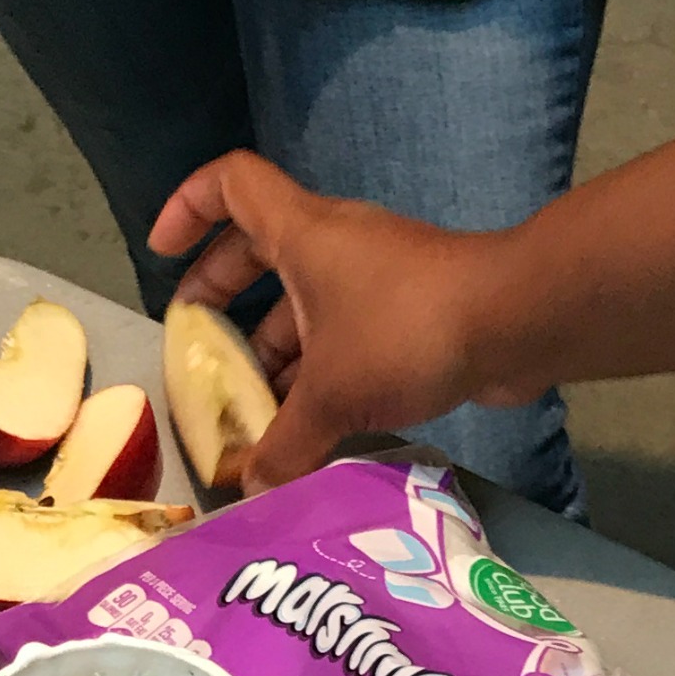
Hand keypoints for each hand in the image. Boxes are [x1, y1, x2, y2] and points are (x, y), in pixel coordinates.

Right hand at [150, 154, 518, 491]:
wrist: (513, 322)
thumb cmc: (406, 331)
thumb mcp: (332, 393)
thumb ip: (285, 444)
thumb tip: (252, 491)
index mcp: (300, 234)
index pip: (229, 184)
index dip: (187, 207)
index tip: (162, 253)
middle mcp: (333, 245)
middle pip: (259, 251)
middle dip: (223, 296)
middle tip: (200, 348)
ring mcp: (374, 278)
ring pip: (306, 304)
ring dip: (275, 349)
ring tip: (254, 409)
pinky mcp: (409, 313)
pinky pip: (347, 336)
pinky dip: (323, 372)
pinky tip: (313, 425)